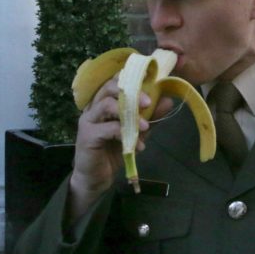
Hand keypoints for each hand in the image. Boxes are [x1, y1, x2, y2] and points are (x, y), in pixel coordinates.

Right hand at [68, 78, 171, 217]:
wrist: (96, 177)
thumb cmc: (114, 150)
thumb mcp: (137, 131)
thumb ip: (151, 116)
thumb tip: (168, 100)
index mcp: (104, 102)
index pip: (114, 81)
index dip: (130, 76)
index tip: (148, 77)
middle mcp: (94, 108)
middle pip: (108, 88)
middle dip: (131, 91)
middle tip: (148, 102)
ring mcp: (88, 121)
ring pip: (105, 104)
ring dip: (129, 113)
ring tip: (145, 126)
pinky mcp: (86, 136)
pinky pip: (106, 129)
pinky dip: (124, 135)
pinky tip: (137, 146)